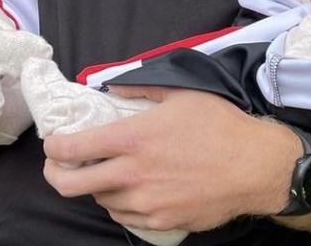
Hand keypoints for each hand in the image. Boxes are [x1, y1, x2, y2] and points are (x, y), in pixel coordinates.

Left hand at [42, 86, 299, 232]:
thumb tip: (113, 88)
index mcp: (130, 139)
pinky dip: (118, 204)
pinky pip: (124, 217)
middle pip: (70, 185)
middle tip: (58, 166)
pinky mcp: (162, 222)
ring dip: (94, 187)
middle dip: (55, 174)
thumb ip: (139, 88)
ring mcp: (146, 203)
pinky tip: (127, 191)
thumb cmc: (220, 125)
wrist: (257, 167)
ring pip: (99, 201)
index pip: (70, 149)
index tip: (54, 144)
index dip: (53, 148)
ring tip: (103, 173)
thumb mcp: (179, 94)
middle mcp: (132, 175)